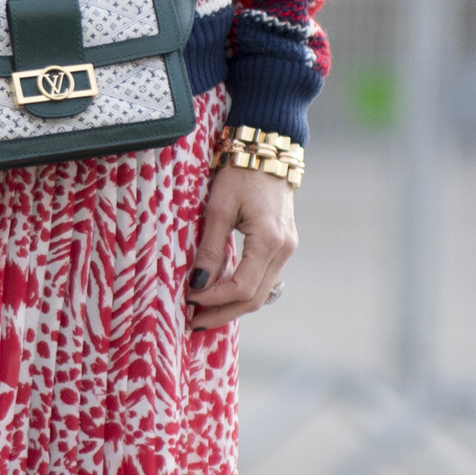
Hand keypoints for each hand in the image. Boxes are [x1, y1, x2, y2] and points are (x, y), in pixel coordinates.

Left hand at [186, 163, 296, 330]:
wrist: (267, 152)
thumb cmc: (240, 174)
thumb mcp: (219, 209)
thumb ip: (211, 249)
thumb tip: (197, 284)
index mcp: (269, 241)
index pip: (242, 287)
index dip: (214, 300)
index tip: (188, 300)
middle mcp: (284, 250)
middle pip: (255, 298)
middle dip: (222, 313)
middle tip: (193, 321)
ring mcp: (286, 250)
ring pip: (261, 293)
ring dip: (232, 306)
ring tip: (203, 312)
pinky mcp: (282, 247)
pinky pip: (263, 279)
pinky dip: (242, 291)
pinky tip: (220, 294)